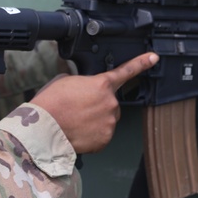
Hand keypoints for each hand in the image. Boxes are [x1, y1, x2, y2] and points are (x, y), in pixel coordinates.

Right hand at [31, 52, 158, 154]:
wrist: (44, 128)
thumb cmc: (51, 103)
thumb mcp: (66, 81)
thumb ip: (83, 82)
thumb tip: (84, 89)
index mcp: (102, 84)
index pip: (126, 71)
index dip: (141, 63)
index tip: (153, 58)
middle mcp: (110, 103)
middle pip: (110, 103)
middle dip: (98, 105)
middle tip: (78, 109)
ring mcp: (109, 122)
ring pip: (107, 120)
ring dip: (95, 120)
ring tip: (75, 121)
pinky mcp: (105, 139)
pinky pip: (102, 135)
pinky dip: (92, 135)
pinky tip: (78, 132)